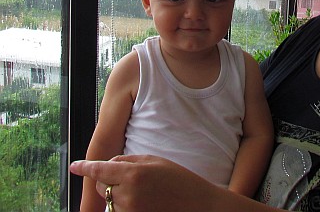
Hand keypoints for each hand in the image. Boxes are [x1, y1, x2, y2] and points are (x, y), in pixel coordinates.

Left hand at [70, 155, 215, 211]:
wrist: (197, 205)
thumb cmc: (179, 180)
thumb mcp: (155, 161)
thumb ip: (128, 161)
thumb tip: (108, 165)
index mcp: (134, 174)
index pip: (100, 170)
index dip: (84, 167)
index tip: (74, 166)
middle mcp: (128, 194)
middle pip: (101, 186)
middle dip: (109, 180)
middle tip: (133, 177)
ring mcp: (129, 211)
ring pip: (108, 200)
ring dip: (117, 194)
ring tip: (143, 191)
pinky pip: (117, 211)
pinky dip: (123, 205)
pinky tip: (143, 201)